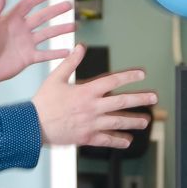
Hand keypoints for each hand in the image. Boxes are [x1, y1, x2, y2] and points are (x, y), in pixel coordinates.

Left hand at [0, 0, 76, 87]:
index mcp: (11, 19)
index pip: (29, 4)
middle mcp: (21, 29)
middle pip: (42, 17)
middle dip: (56, 11)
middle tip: (69, 5)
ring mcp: (26, 43)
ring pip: (47, 34)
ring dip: (60, 30)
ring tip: (74, 26)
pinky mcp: (28, 58)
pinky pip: (45, 54)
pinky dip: (56, 53)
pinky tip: (68, 51)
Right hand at [31, 46, 154, 148]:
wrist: (32, 126)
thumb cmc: (43, 102)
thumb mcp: (55, 78)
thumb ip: (70, 62)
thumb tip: (80, 47)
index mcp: (86, 91)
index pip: (112, 81)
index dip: (128, 77)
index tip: (141, 74)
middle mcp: (92, 108)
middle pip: (121, 102)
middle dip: (140, 99)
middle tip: (154, 98)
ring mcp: (91, 124)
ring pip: (118, 122)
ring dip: (134, 121)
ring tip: (146, 121)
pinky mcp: (86, 137)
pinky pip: (106, 140)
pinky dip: (118, 140)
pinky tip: (128, 140)